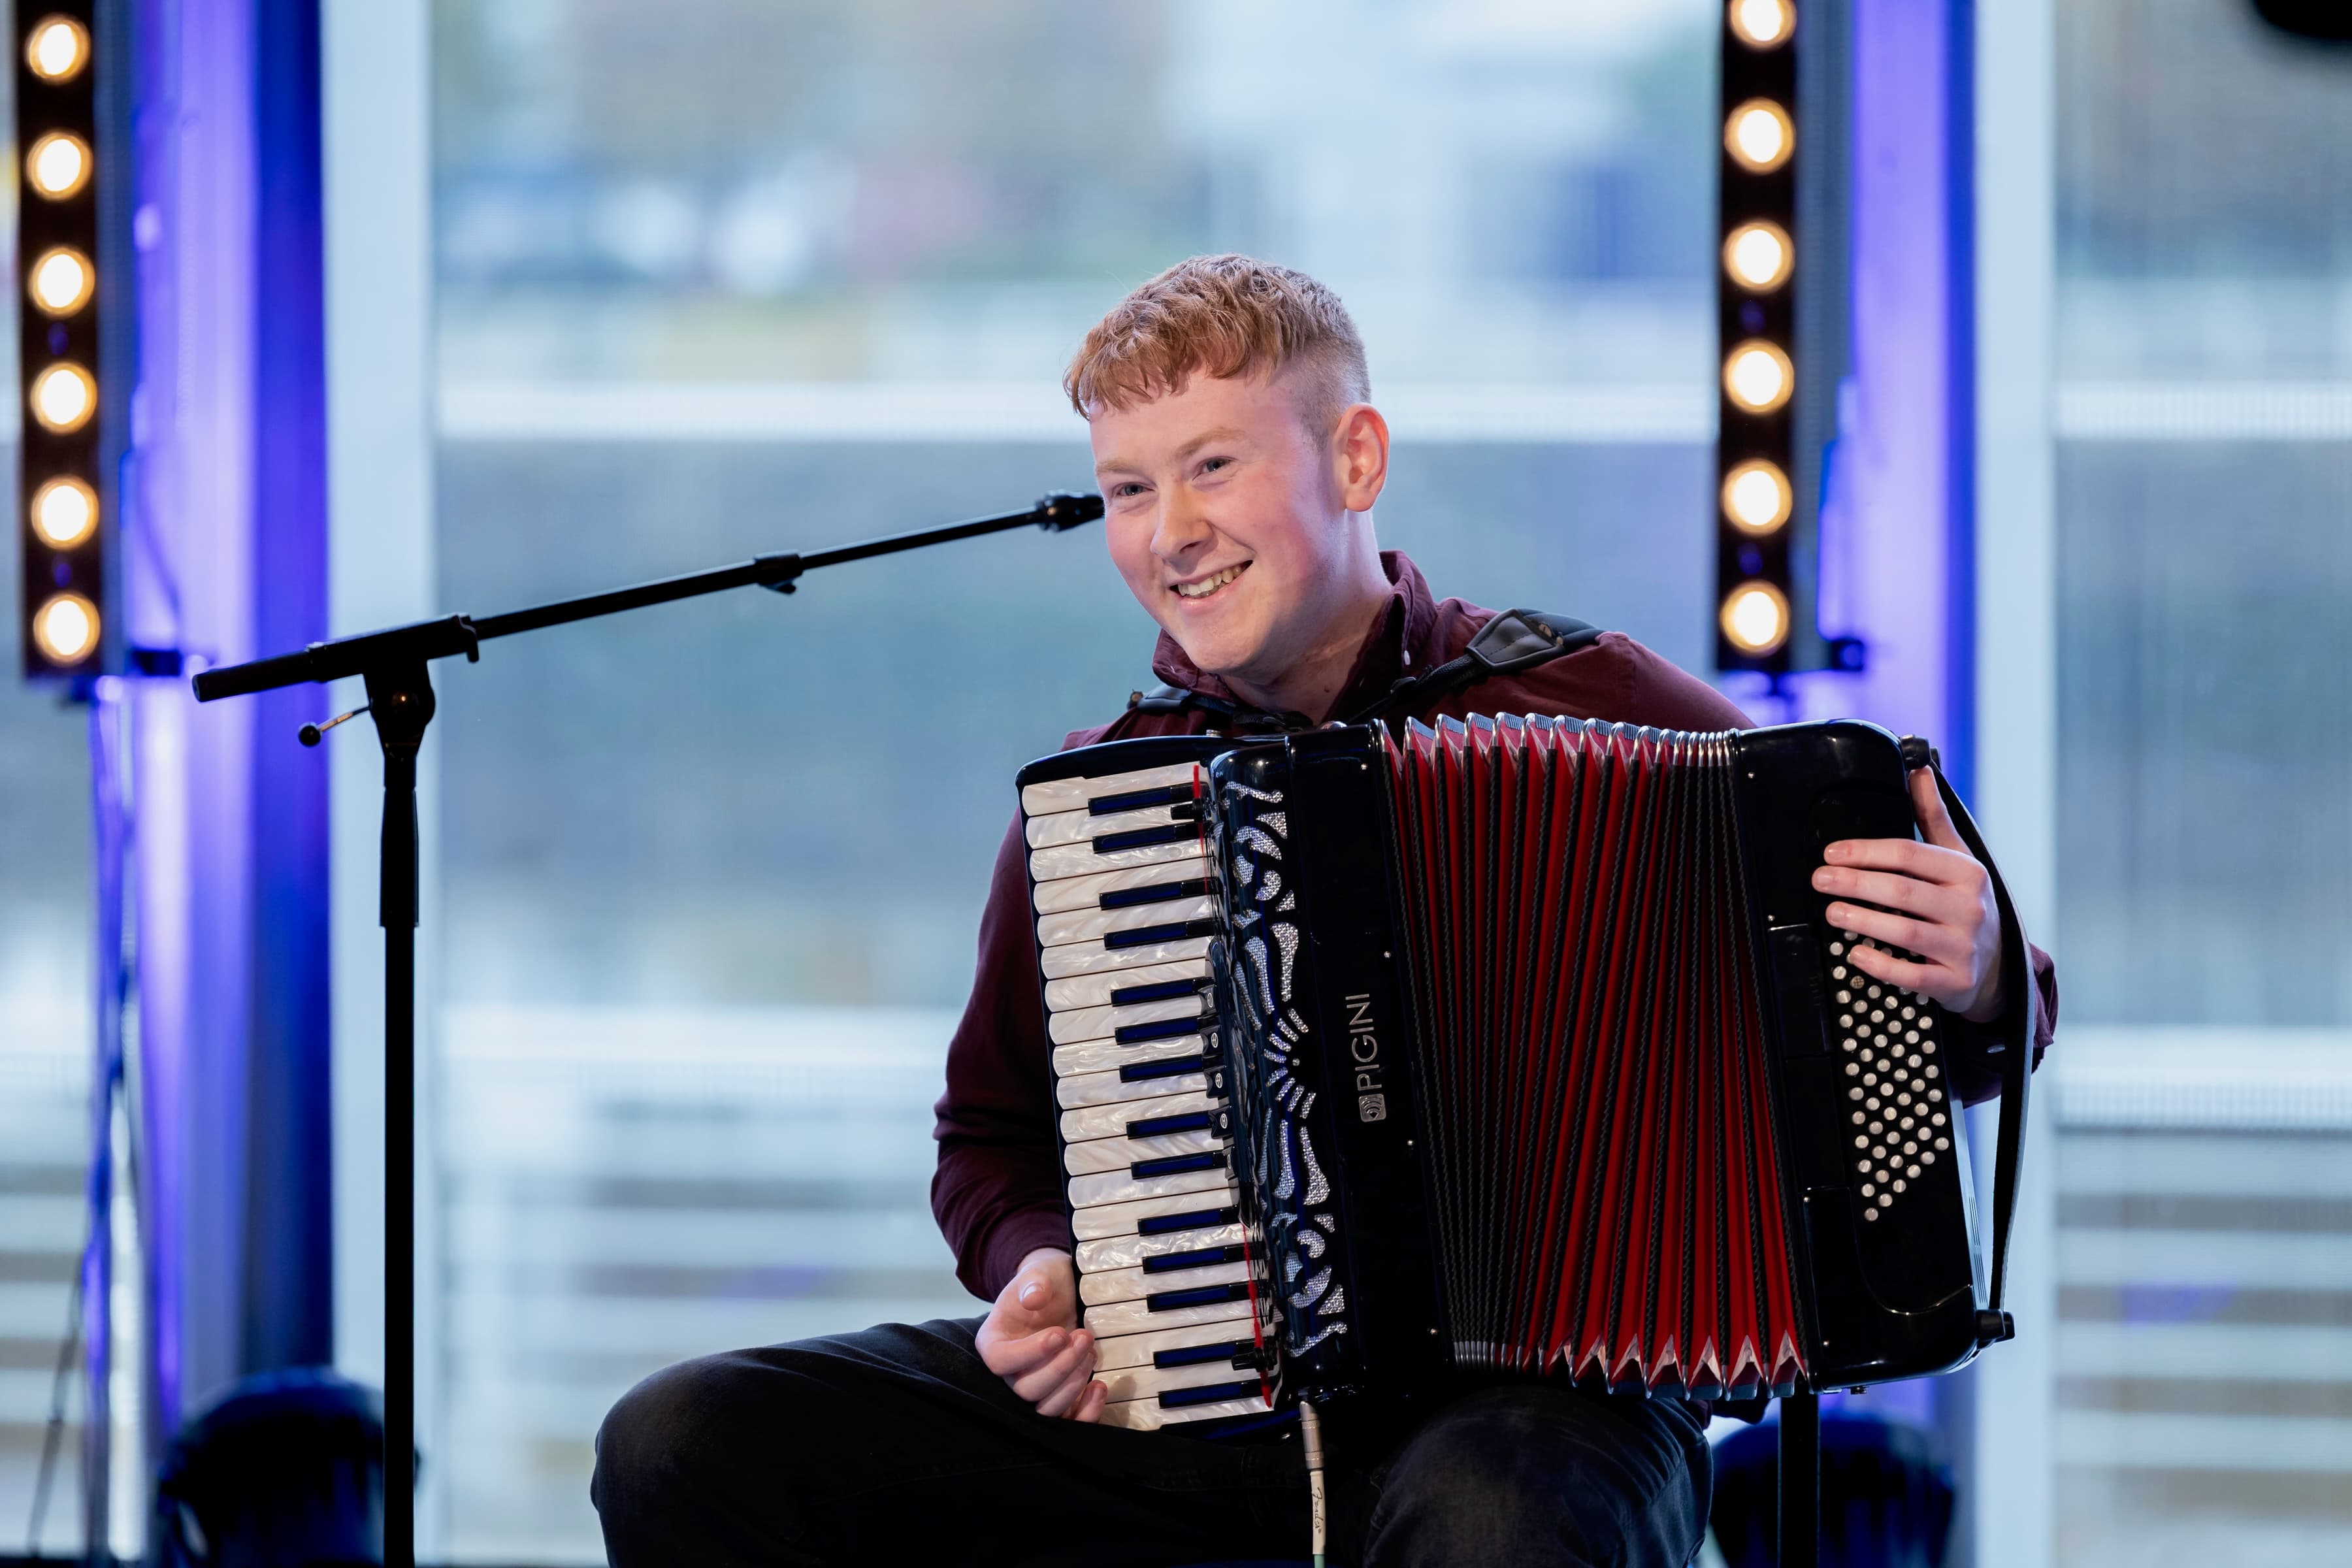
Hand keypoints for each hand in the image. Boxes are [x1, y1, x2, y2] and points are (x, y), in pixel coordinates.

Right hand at [975, 1248, 1105, 1421]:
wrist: (1062, 1293)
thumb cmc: (1045, 1284)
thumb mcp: (1039, 1273)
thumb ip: (1033, 1282)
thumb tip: (1033, 1299)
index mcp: (993, 1343)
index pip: (1000, 1361)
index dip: (1029, 1353)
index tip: (1059, 1334)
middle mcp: (1009, 1373)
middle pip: (1026, 1390)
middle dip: (1060, 1366)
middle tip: (1083, 1337)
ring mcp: (1034, 1388)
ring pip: (1046, 1408)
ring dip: (1073, 1384)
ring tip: (1091, 1350)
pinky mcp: (1058, 1399)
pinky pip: (1068, 1421)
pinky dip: (1086, 1412)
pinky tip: (1099, 1385)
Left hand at [1813, 768, 2004, 1021]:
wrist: (1999, 967)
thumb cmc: (1966, 904)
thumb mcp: (1958, 859)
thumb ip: (1934, 818)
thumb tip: (1918, 770)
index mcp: (1966, 873)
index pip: (1909, 855)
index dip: (1865, 852)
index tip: (1832, 853)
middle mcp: (1969, 908)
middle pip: (1901, 891)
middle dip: (1854, 883)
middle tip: (1820, 880)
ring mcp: (1964, 948)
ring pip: (1905, 932)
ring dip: (1861, 920)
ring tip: (1831, 911)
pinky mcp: (1956, 983)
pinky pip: (1912, 975)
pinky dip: (1880, 965)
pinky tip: (1855, 954)